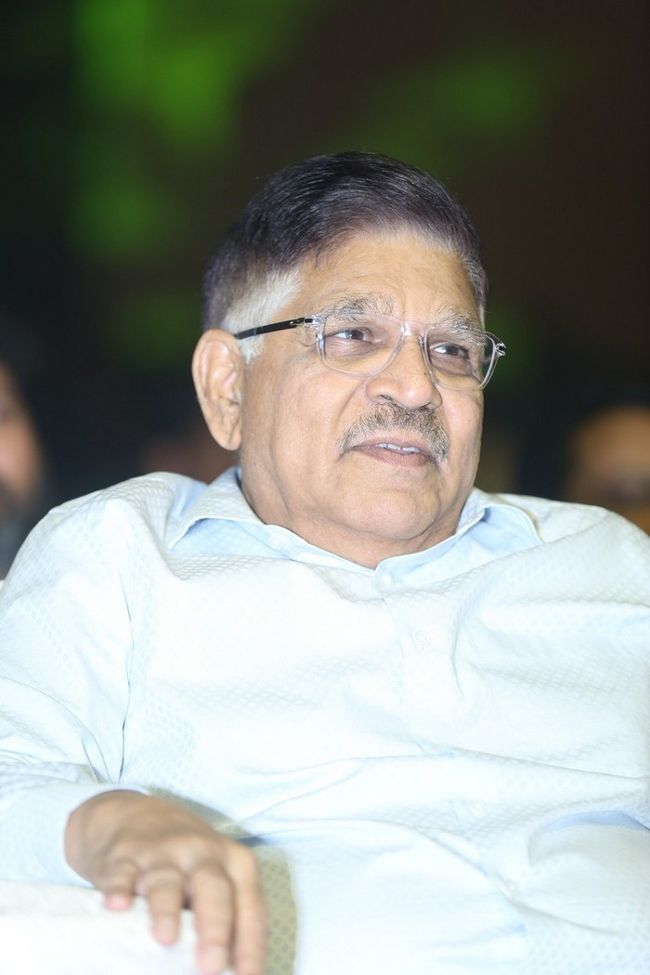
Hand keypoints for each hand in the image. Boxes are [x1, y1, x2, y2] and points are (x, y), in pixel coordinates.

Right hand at [65, 790, 266, 974]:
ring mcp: (162, 853)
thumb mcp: (216, 878)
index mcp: (234, 864)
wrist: (132, 813)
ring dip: (167, 909)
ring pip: (167, 880)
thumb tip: (231, 972)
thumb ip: (226, 919)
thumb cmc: (186, 862)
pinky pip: (122, 873)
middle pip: (214, 890)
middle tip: (210, 967)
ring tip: (166, 938)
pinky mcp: (125, 856)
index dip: (251, 946)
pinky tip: (118, 906)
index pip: (250, 909)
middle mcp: (202, 854)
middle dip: (215, 929)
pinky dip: (120, 889)